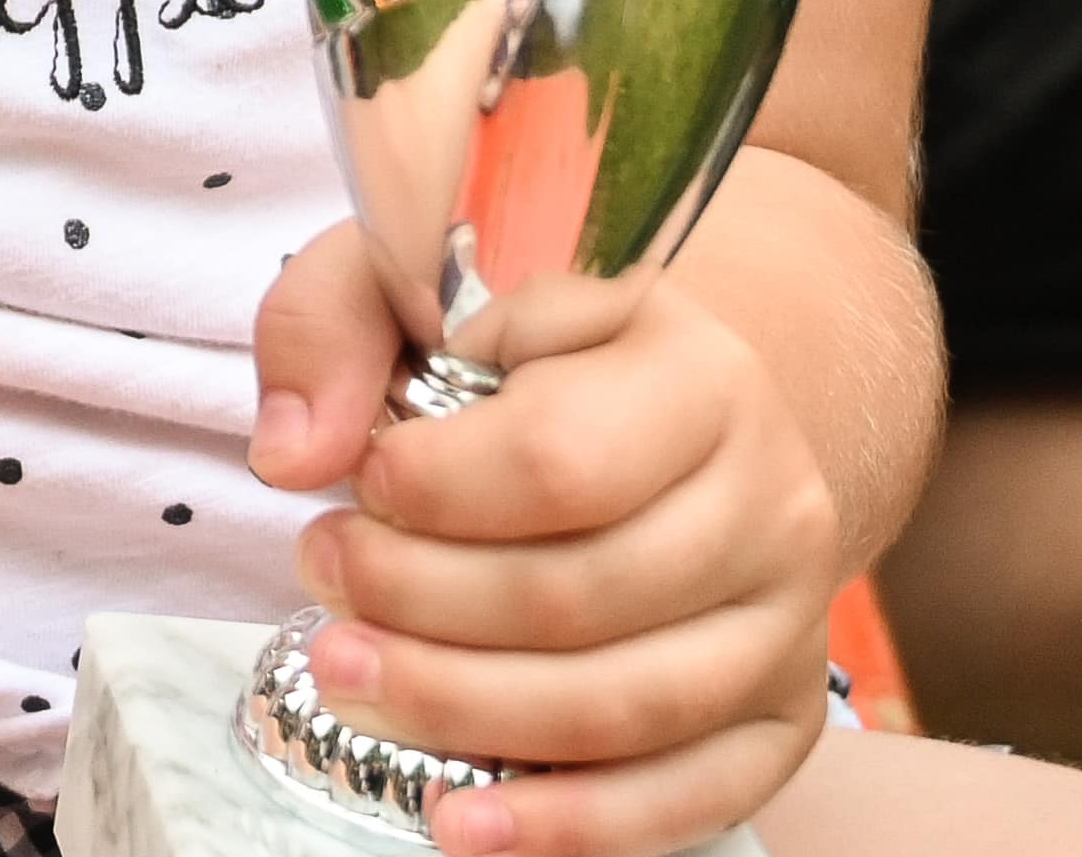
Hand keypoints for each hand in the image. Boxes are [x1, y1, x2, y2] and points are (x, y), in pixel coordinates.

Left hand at [249, 232, 847, 856]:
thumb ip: (334, 328)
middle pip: (583, 595)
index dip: (436, 489)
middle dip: (418, 603)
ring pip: (626, 706)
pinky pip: (689, 797)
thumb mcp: (422, 280)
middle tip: (321, 577)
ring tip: (348, 679)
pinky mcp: (781, 714)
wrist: (684, 415)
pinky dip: (572, 828)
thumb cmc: (533, 353)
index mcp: (697, 375)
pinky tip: (462, 823)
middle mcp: (770, 501)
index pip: (563, 459)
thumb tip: (293, 454)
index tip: (358, 481)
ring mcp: (787, 620)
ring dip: (465, 711)